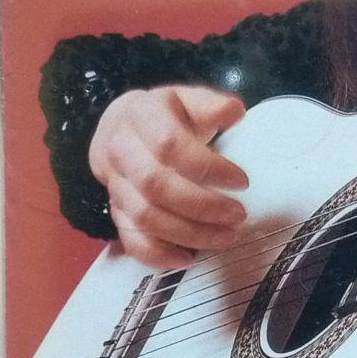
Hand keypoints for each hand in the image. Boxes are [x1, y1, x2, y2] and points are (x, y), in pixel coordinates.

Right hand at [89, 85, 248, 269]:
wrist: (121, 127)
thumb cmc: (164, 115)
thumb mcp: (187, 99)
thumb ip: (210, 105)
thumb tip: (235, 111)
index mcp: (139, 116)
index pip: (169, 145)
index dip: (207, 167)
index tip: (242, 181)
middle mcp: (120, 151)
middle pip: (155, 185)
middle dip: (202, 205)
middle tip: (237, 215)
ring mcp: (114, 184)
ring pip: (144, 216)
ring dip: (188, 232)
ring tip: (226, 236)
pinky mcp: (114, 210)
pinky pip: (129, 238)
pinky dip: (157, 254)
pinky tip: (188, 257)